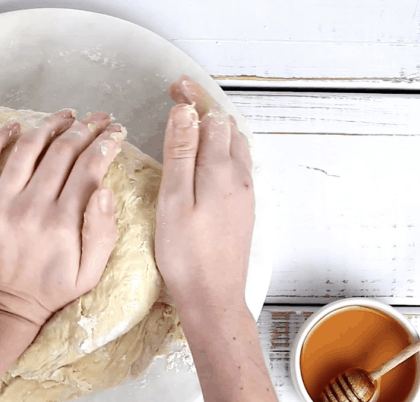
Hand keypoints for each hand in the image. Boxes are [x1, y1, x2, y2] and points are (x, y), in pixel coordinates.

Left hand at [0, 110, 123, 326]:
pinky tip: (14, 125)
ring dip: (49, 125)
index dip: (106, 144)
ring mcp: (0, 204)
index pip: (90, 168)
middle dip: (85, 129)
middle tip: (98, 119)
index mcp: (63, 222)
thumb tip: (107, 190)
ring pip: (27, 149)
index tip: (116, 132)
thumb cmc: (51, 289)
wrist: (2, 307)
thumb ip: (102, 232)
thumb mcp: (91, 272)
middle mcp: (32, 207)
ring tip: (66, 115)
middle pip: (62, 151)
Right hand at [156, 76, 254, 308]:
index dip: (193, 97)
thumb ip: (180, 154)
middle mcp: (239, 177)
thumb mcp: (174, 200)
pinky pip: (237, 164)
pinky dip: (222, 148)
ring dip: (216, 127)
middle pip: (227, 128)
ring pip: (236, 146)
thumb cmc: (187, 255)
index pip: (211, 118)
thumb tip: (186, 112)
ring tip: (194, 121)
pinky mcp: (244, 209)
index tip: (176, 85)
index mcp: (221, 171)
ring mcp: (245, 194)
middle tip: (179, 98)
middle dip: (205, 108)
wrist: (214, 297)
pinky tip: (209, 157)